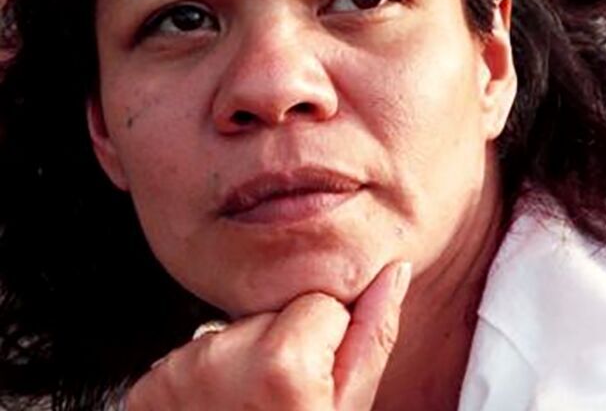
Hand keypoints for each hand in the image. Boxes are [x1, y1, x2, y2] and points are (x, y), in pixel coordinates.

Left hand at [124, 261, 411, 410]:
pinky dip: (203, 381)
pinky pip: (192, 355)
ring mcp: (178, 375)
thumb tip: (394, 271)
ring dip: (241, 362)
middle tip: (280, 405)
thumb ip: (373, 334)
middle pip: (272, 313)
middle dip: (281, 346)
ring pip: (233, 331)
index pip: (319, 301)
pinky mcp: (149, 388)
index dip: (325, 342)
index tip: (314, 385)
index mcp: (281, 363)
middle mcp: (220, 359)